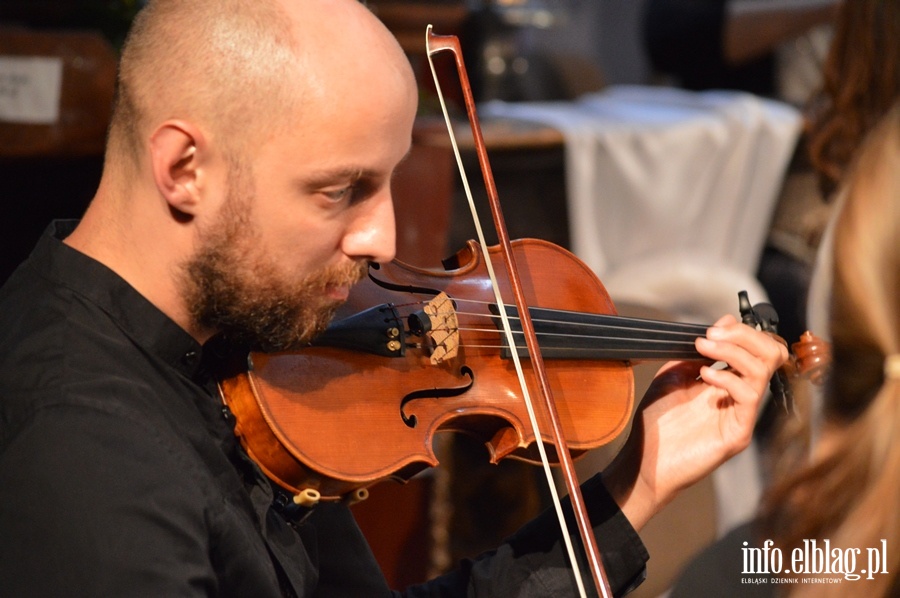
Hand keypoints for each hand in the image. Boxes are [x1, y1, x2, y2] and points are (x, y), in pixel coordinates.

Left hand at [602, 314, 787, 530]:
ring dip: (732, 352)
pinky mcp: (737, 434)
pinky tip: (705, 375)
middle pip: (770, 355)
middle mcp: (740, 397)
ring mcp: (742, 416)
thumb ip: (696, 351)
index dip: (741, 332)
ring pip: (762, 372)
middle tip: (712, 336)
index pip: (757, 349)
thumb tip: (722, 324)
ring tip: (704, 348)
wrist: (643, 458)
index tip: (713, 328)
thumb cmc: (657, 421)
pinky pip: (749, 399)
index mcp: (729, 381)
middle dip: (744, 337)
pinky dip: (728, 379)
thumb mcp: (672, 374)